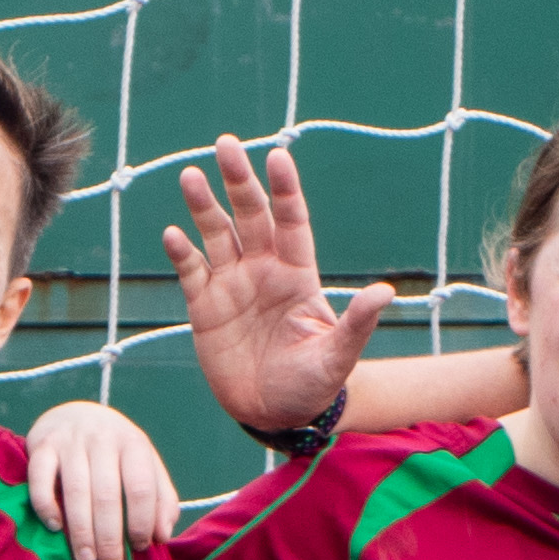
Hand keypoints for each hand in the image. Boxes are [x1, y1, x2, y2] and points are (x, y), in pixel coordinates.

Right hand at [27, 395, 183, 559]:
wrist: (72, 414)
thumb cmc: (114, 452)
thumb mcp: (144, 465)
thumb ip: (160, 498)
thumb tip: (163, 536)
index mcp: (132, 444)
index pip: (140, 486)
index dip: (141, 521)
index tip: (139, 547)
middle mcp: (102, 439)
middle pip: (107, 494)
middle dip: (110, 538)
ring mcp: (70, 441)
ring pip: (75, 491)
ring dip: (81, 531)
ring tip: (86, 559)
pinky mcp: (42, 446)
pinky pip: (41, 480)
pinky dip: (47, 506)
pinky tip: (55, 527)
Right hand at [164, 140, 392, 439]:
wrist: (274, 415)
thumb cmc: (313, 385)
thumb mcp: (338, 356)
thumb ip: (356, 323)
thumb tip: (385, 293)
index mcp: (297, 274)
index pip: (291, 221)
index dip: (285, 190)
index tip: (278, 156)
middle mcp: (263, 270)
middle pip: (249, 215)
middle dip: (238, 181)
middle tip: (225, 144)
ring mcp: (232, 286)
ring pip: (215, 234)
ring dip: (203, 206)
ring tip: (191, 175)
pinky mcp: (204, 308)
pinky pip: (191, 272)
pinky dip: (182, 253)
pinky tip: (173, 234)